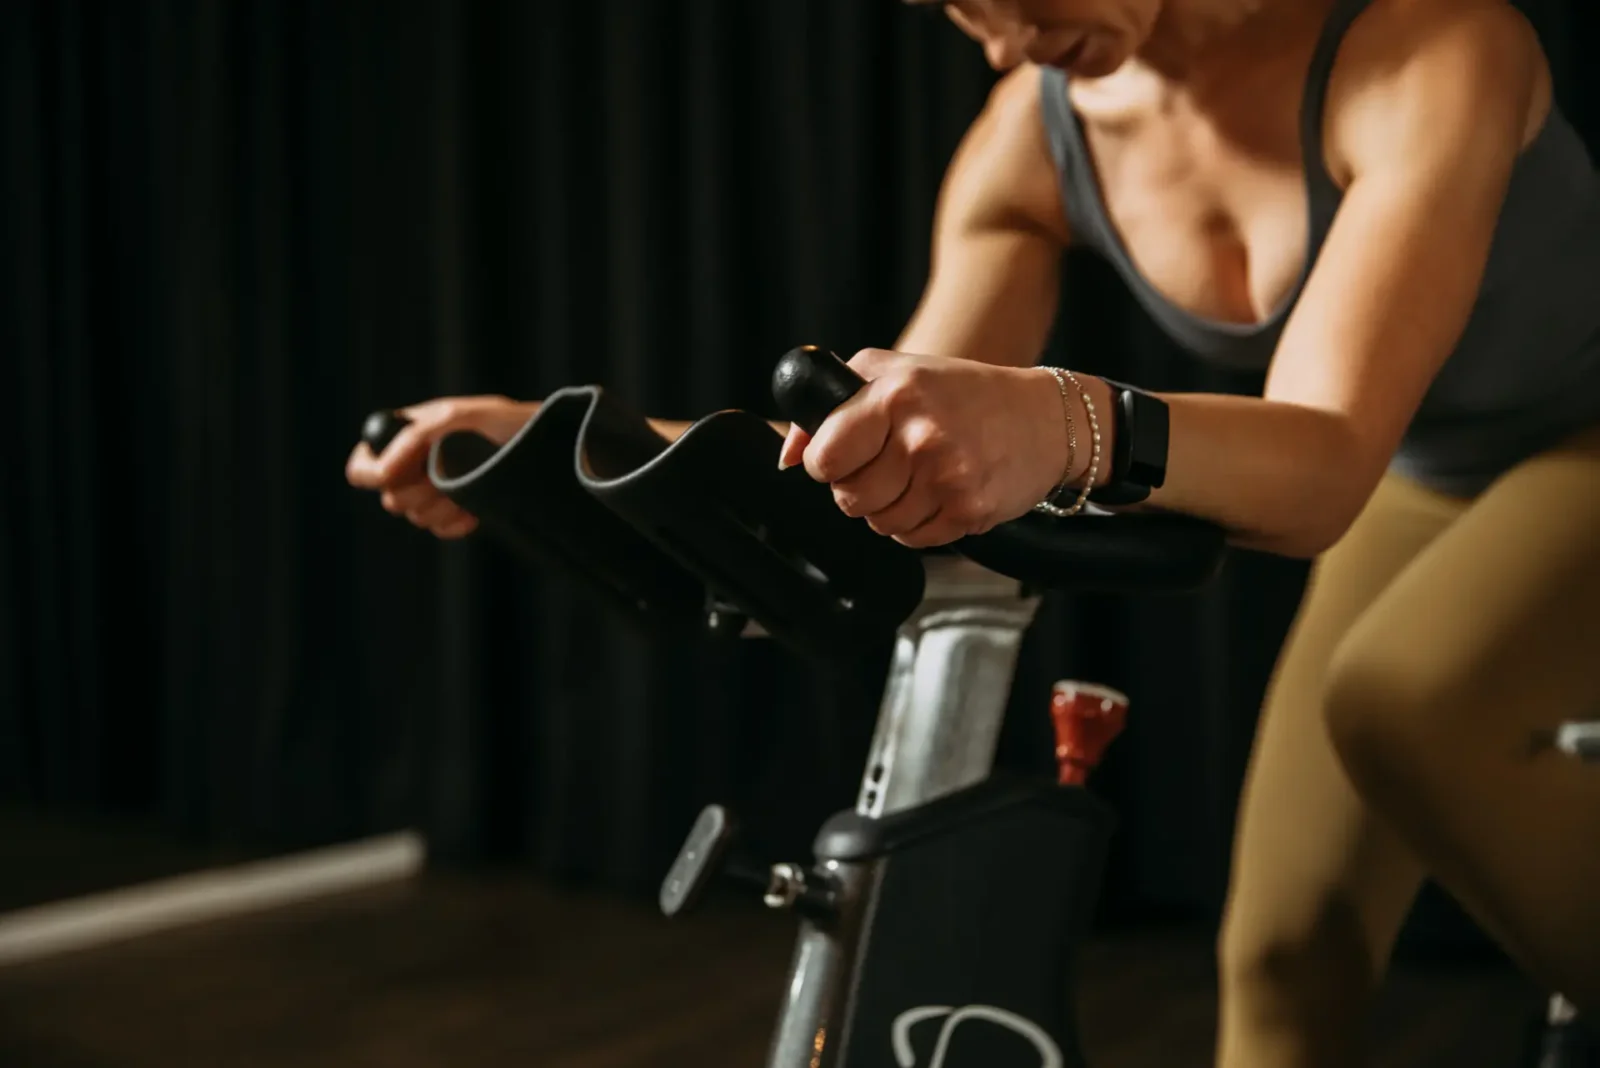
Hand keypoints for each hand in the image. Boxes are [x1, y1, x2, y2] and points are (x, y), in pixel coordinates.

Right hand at [345, 394, 538, 538]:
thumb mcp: (458, 417)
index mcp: (407, 436)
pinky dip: (457, 522)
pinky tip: (476, 509)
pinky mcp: (458, 512)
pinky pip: (440, 530)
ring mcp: (437, 491)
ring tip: (470, 488)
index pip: (364, 465)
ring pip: (416, 516)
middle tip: (446, 477)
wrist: (547, 447)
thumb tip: (386, 471)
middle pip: (390, 499)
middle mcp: (416, 465)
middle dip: (420, 491)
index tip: (393, 477)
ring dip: (442, 506)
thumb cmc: (504, 421)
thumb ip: (416, 437)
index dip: (371, 474)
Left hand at [776, 349, 1073, 547]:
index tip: (846, 455)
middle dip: (861, 488)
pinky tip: (942, 492)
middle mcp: (921, 435)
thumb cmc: (961, 393)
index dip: (828, 463)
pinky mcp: (970, 510)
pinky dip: (921, 524)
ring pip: (879, 524)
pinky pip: (914, 540)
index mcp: (895, 394)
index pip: (823, 459)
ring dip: (891, 508)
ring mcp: (948, 475)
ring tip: (920, 477)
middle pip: (849, 499)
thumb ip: (829, 407)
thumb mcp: (892, 374)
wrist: (1043, 419)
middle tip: (891, 465)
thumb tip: (787, 456)